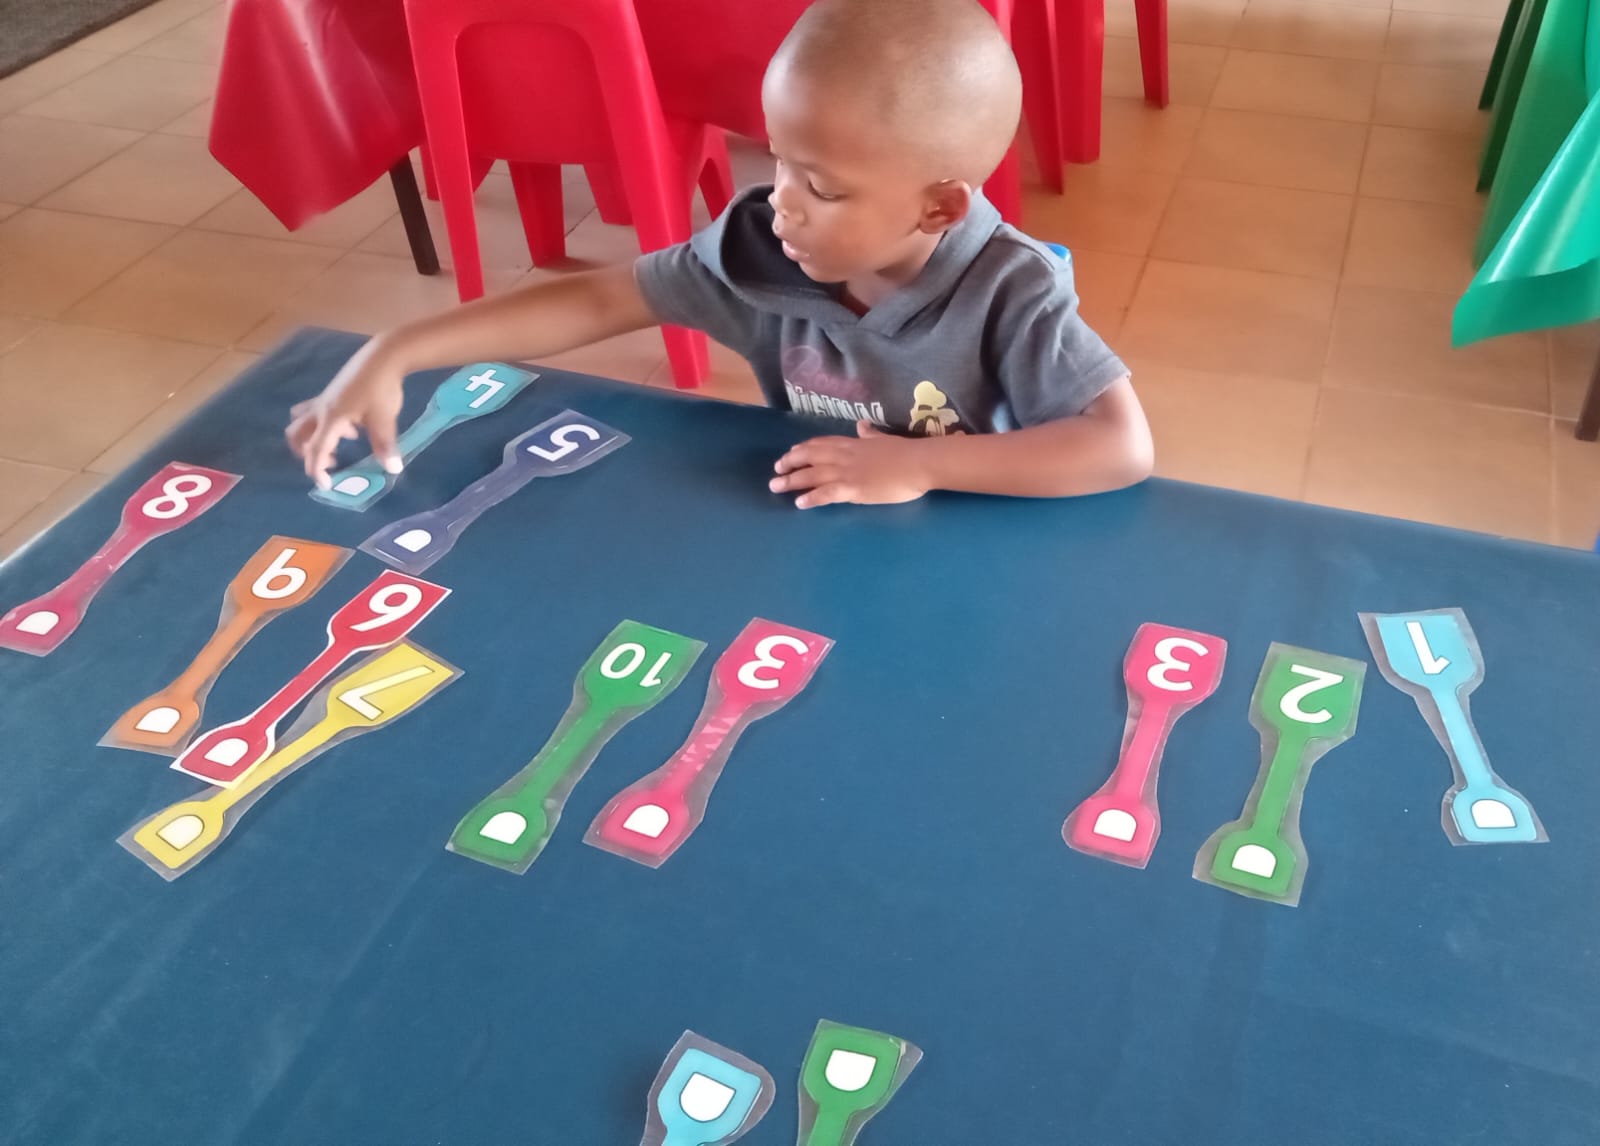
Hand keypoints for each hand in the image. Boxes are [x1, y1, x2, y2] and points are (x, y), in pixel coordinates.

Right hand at [285, 337, 406, 488]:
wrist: (383, 357)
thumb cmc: (381, 388)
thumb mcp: (384, 419)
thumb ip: (385, 445)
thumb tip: (392, 468)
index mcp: (331, 418)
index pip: (316, 449)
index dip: (316, 470)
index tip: (325, 485)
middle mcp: (321, 409)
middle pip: (297, 434)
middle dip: (306, 452)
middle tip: (329, 463)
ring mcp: (325, 399)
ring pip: (303, 420)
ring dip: (312, 436)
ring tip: (341, 442)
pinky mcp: (333, 392)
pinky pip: (318, 410)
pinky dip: (327, 423)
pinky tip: (353, 425)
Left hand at [769, 421, 930, 508]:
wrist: (919, 463)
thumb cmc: (906, 452)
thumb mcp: (884, 439)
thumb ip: (870, 434)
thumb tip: (862, 425)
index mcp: (853, 444)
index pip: (822, 443)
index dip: (804, 448)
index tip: (792, 452)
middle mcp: (845, 456)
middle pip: (810, 457)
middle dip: (790, 462)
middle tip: (776, 470)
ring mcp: (847, 472)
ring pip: (812, 474)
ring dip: (792, 480)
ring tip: (776, 486)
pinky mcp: (853, 489)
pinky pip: (826, 493)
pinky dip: (811, 497)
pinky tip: (799, 502)